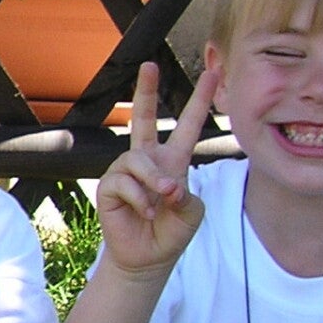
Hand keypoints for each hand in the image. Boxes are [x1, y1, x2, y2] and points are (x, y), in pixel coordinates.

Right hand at [96, 62, 216, 279]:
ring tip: (163, 200)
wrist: (149, 258)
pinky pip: (122, 182)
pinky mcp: (109, 188)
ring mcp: (126, 172)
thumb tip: (165, 185)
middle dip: (147, 91)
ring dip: (154, 180)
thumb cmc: (172, 232)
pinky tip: (146, 212)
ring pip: (137, 158)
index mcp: (173, 161)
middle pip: (145, 118)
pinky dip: (139, 198)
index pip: (187, 125)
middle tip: (149, 65)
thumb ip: (186, 193)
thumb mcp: (193, 212)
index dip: (199, 99)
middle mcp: (148, 160)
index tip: (213, 73)